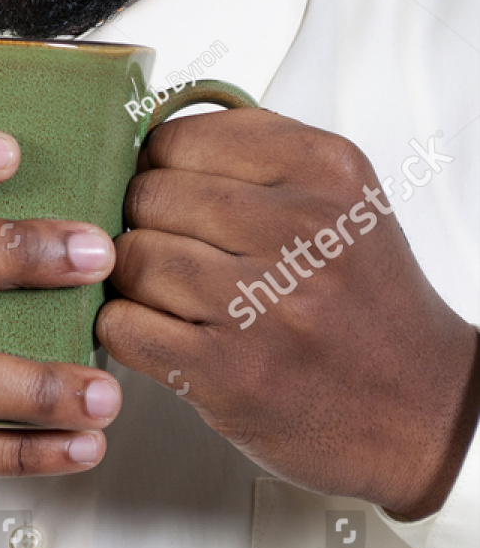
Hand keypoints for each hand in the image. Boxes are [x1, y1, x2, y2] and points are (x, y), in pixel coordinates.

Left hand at [97, 109, 479, 519]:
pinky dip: (125, 326)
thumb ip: (255, 154)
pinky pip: (124, 325)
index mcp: (327, 170)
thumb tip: (146, 138)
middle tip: (170, 245)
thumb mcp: (339, 198)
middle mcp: (301, 230)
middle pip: (151, 195)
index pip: (182, 137)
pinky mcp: (231, 373)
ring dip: (133, 278)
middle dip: (144, 222)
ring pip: (133, 258)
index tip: (172, 190)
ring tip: (168, 292)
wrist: (423, 410)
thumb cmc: (364, 300)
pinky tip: (160, 331)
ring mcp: (264, 305)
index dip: (158, 166)